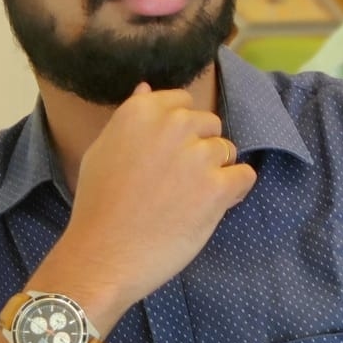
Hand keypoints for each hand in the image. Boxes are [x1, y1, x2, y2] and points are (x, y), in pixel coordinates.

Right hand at [38, 83, 255, 329]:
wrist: (102, 254)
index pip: (183, 102)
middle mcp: (173, 125)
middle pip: (209, 124)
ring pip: (227, 150)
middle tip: (177, 181)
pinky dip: (235, 190)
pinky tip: (212, 206)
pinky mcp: (217, 188)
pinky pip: (245, 176)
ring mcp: (198, 156)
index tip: (168, 154)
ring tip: (189, 199)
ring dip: (216, 171)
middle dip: (200, 148)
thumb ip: (131, 117)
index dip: (180, 130)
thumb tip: (146, 88)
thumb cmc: (97, 205)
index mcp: (142, 111)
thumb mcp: (102, 148)